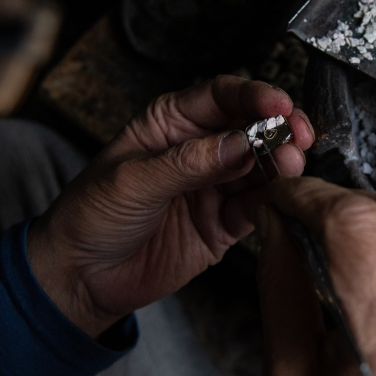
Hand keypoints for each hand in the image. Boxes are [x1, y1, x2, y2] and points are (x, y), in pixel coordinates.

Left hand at [28, 75, 313, 337]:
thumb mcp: (132, 181)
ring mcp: (215, 186)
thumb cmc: (89, 216)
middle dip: (278, 129)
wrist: (79, 278)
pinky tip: (280, 196)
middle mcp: (199, 149)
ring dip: (281, 164)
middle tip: (297, 135)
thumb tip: (240, 142)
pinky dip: (272, 201)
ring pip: (261, 167)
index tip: (277, 105)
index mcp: (171, 122)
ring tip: (291, 165)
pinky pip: (257, 207)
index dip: (253, 96)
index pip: (221, 96)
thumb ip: (189, 163)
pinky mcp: (224, 224)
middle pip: (251, 128)